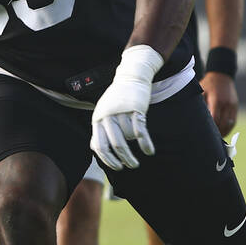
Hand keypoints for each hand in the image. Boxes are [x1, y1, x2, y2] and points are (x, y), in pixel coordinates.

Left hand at [91, 45, 163, 170]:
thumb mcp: (102, 112)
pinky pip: (140, 130)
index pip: (99, 145)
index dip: (108, 159)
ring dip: (135, 150)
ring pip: (129, 138)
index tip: (117, 167)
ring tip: (140, 155)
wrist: (130, 77)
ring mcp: (122, 111)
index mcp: (97, 119)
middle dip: (124, 159)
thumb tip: (96, 150)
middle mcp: (108, 115)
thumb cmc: (116, 99)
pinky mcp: (136, 108)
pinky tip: (149, 151)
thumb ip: (99, 129)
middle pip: (116, 144)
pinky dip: (146, 143)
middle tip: (131, 165)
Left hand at [201, 71, 238, 134]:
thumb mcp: (201, 91)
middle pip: (223, 123)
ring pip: (229, 124)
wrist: (221, 75)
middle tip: (208, 138)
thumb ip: (200, 104)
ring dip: (223, 132)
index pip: (215, 119)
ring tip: (216, 138)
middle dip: (216, 132)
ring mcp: (232, 105)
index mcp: (217, 100)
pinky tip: (223, 132)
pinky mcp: (235, 106)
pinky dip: (228, 128)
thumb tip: (194, 118)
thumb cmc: (207, 84)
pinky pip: (233, 121)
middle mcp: (226, 104)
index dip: (211, 128)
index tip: (204, 133)